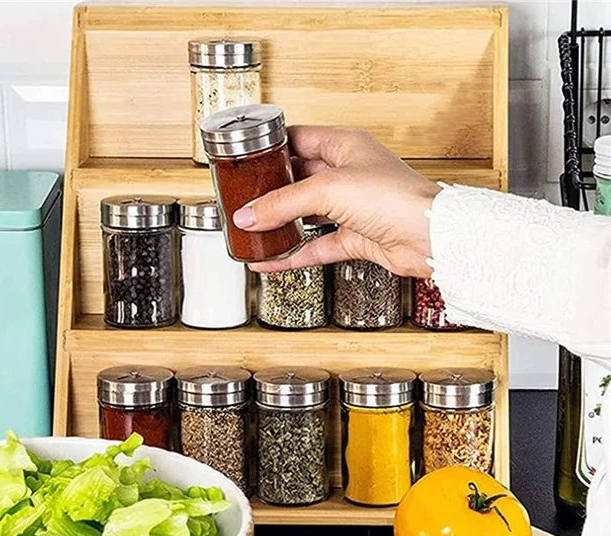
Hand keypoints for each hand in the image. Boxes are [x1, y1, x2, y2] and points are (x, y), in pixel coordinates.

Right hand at [233, 127, 440, 276]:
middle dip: (270, 190)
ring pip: (306, 214)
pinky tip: (270, 260)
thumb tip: (249, 216)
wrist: (429, 237)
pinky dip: (292, 254)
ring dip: (280, 223)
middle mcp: (349, 173)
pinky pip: (315, 245)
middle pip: (298, 178)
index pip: (299, 138)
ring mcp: (352, 207)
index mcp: (345, 146)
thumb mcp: (328, 190)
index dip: (271, 146)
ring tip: (251, 229)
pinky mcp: (355, 237)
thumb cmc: (395, 198)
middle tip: (242, 198)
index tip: (246, 157)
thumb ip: (283, 203)